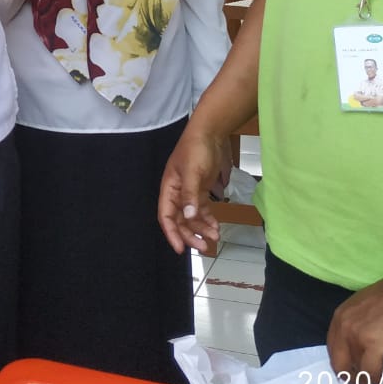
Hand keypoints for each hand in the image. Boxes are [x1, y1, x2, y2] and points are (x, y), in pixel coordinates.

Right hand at [157, 127, 233, 253]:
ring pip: (192, 217)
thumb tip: (187, 217)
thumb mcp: (193, 172)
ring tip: (215, 237)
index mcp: (169, 189)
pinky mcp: (201, 190)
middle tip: (204, 247)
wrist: (210, 134)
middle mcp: (177, 194)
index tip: (180, 249)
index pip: (166, 216)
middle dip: (190, 235)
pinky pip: (202, 210)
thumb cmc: (196, 150)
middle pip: (180, 221)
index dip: (172, 233)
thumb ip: (190, 195)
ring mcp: (189, 193)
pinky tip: (216, 226)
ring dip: (202, 229)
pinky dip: (208, 219)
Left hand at [326, 280, 382, 377]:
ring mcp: (357, 336)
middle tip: (364, 383)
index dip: (342, 364)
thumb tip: (359, 345)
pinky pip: (372, 371)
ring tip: (379, 378)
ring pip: (358, 369)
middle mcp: (344, 327)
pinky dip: (379, 378)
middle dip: (351, 377)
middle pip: (339, 364)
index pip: (333, 349)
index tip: (353, 372)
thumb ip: (356, 324)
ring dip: (368, 377)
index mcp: (340, 317)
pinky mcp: (374, 344)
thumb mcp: (363, 307)